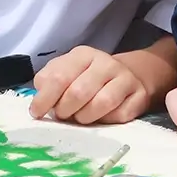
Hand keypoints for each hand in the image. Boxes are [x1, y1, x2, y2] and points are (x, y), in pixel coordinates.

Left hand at [30, 46, 157, 125]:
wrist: (128, 76)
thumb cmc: (88, 78)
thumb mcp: (66, 72)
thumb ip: (49, 82)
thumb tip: (39, 101)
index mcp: (82, 55)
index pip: (58, 77)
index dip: (44, 99)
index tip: (36, 113)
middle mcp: (105, 63)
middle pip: (79, 92)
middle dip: (65, 110)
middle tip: (63, 115)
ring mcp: (125, 78)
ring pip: (101, 104)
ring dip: (85, 117)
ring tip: (80, 118)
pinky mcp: (139, 96)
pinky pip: (120, 115)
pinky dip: (107, 121)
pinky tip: (103, 118)